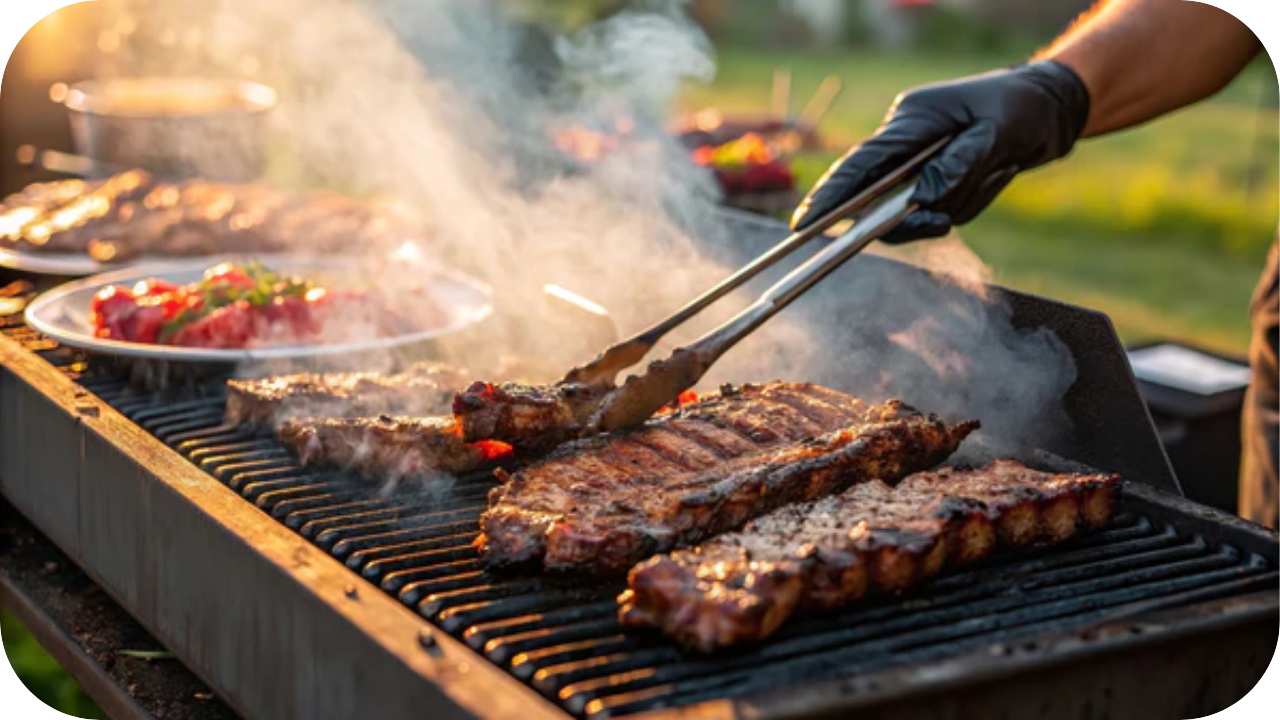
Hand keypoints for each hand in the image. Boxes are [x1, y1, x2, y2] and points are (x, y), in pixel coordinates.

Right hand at [790, 60, 1090, 241]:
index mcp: (911, 121)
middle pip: (881, 194)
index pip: (860, 164)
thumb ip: (958, 165)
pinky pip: (943, 210)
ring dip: (958, 201)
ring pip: (918, 209)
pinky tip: (998, 171)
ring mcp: (920, 163)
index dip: (830, 195)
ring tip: (997, 168)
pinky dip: (970, 202)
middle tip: (931, 223)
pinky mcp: (937, 179)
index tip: (805, 224)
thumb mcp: (997, 133)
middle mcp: (907, 142)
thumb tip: (923, 200)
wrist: (1052, 108)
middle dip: (904, 213)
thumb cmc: (1022, 109)